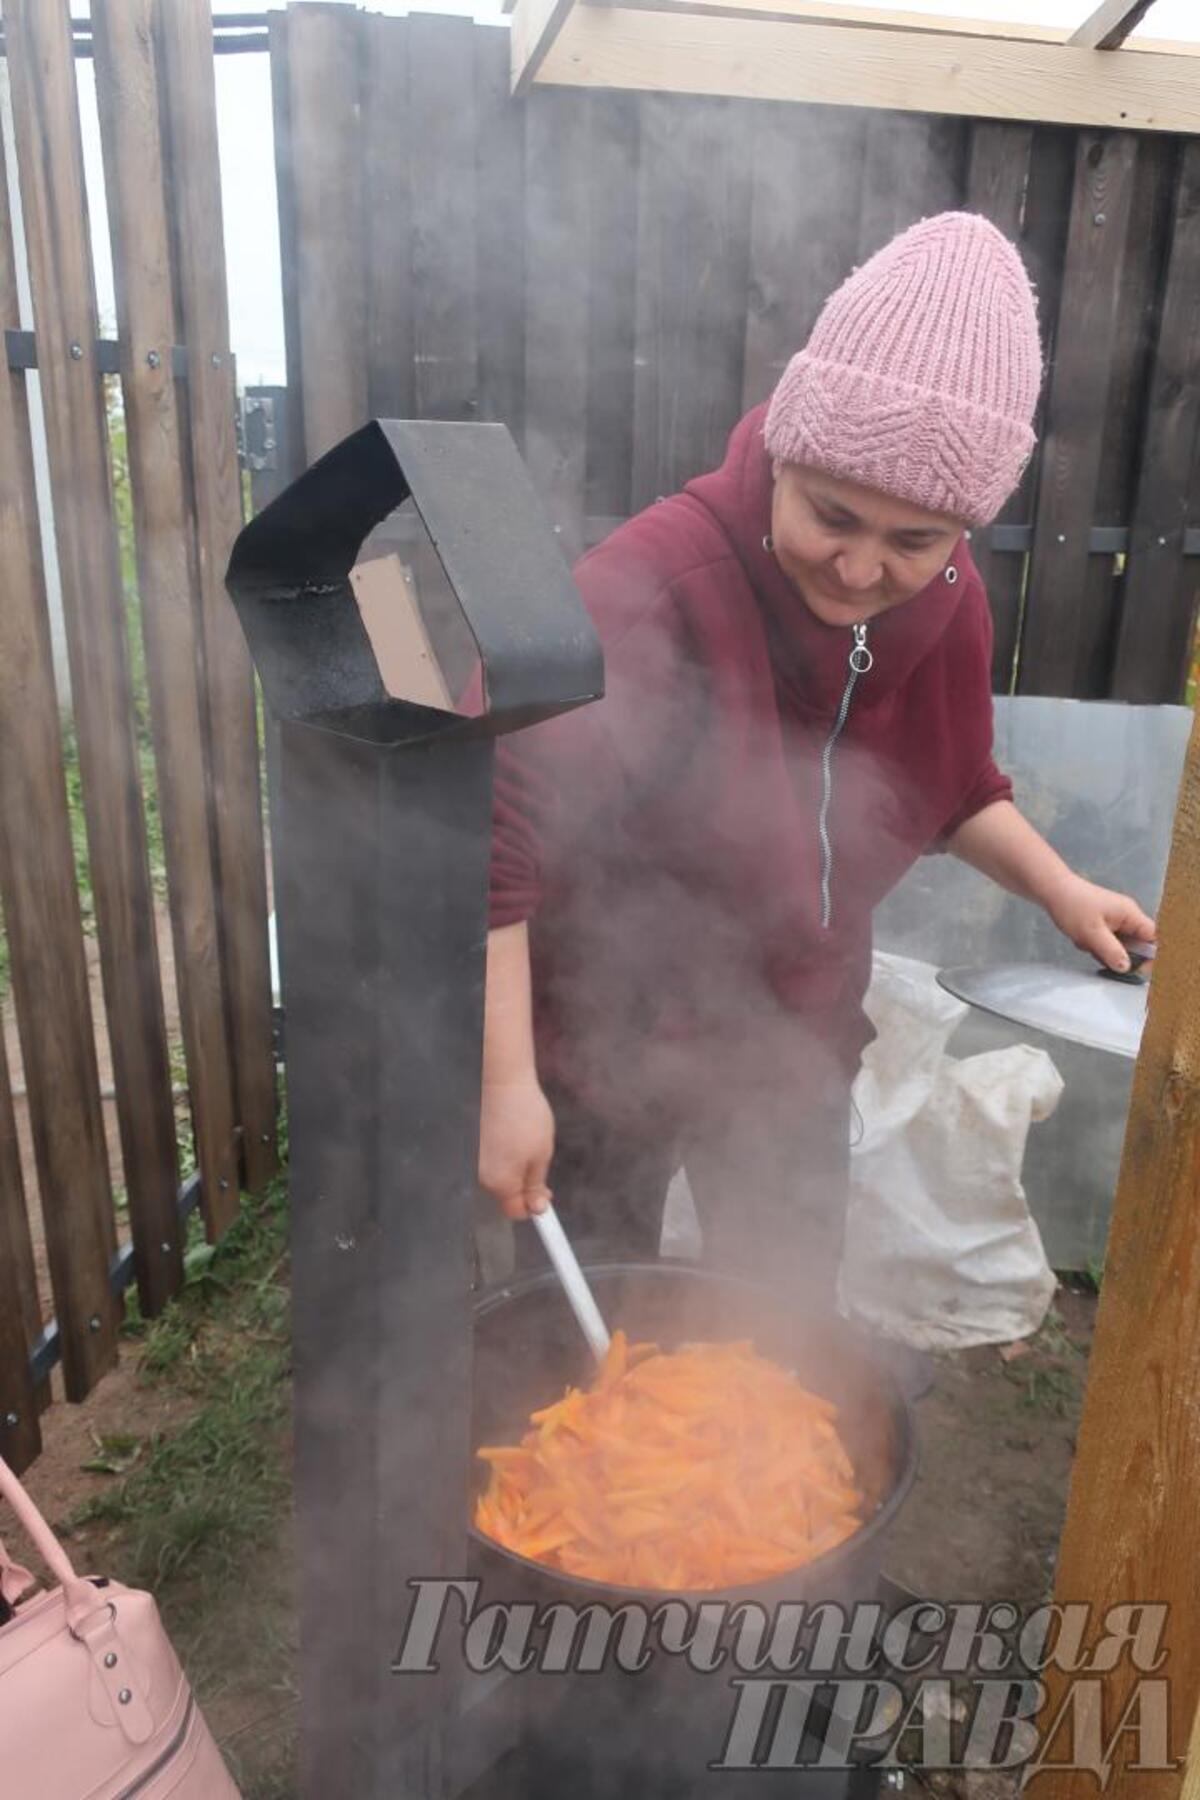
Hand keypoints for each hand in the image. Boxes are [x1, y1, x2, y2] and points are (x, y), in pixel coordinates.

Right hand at [478, 1077, 554, 1220]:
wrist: (500, 1081)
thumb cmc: (523, 1113)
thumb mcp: (541, 1152)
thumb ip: (536, 1184)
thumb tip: (537, 1208)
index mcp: (500, 1182)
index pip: (515, 1212)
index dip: (533, 1207)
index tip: (544, 1200)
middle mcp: (480, 1177)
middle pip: (504, 1193)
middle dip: (522, 1182)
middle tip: (537, 1160)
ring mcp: (472, 1161)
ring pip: (496, 1175)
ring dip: (510, 1165)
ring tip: (520, 1138)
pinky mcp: (469, 1145)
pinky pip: (487, 1158)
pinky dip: (498, 1151)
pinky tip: (507, 1132)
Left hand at [1045, 873, 1155, 972]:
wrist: (1052, 890)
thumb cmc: (1072, 906)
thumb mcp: (1092, 934)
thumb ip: (1112, 952)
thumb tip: (1126, 968)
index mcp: (1130, 914)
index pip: (1153, 938)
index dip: (1150, 955)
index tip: (1137, 969)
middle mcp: (1127, 915)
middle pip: (1135, 944)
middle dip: (1117, 953)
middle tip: (1099, 951)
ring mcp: (1114, 918)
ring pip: (1117, 944)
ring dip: (1102, 949)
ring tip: (1086, 941)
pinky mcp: (1102, 921)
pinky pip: (1105, 940)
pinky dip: (1094, 944)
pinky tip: (1081, 938)